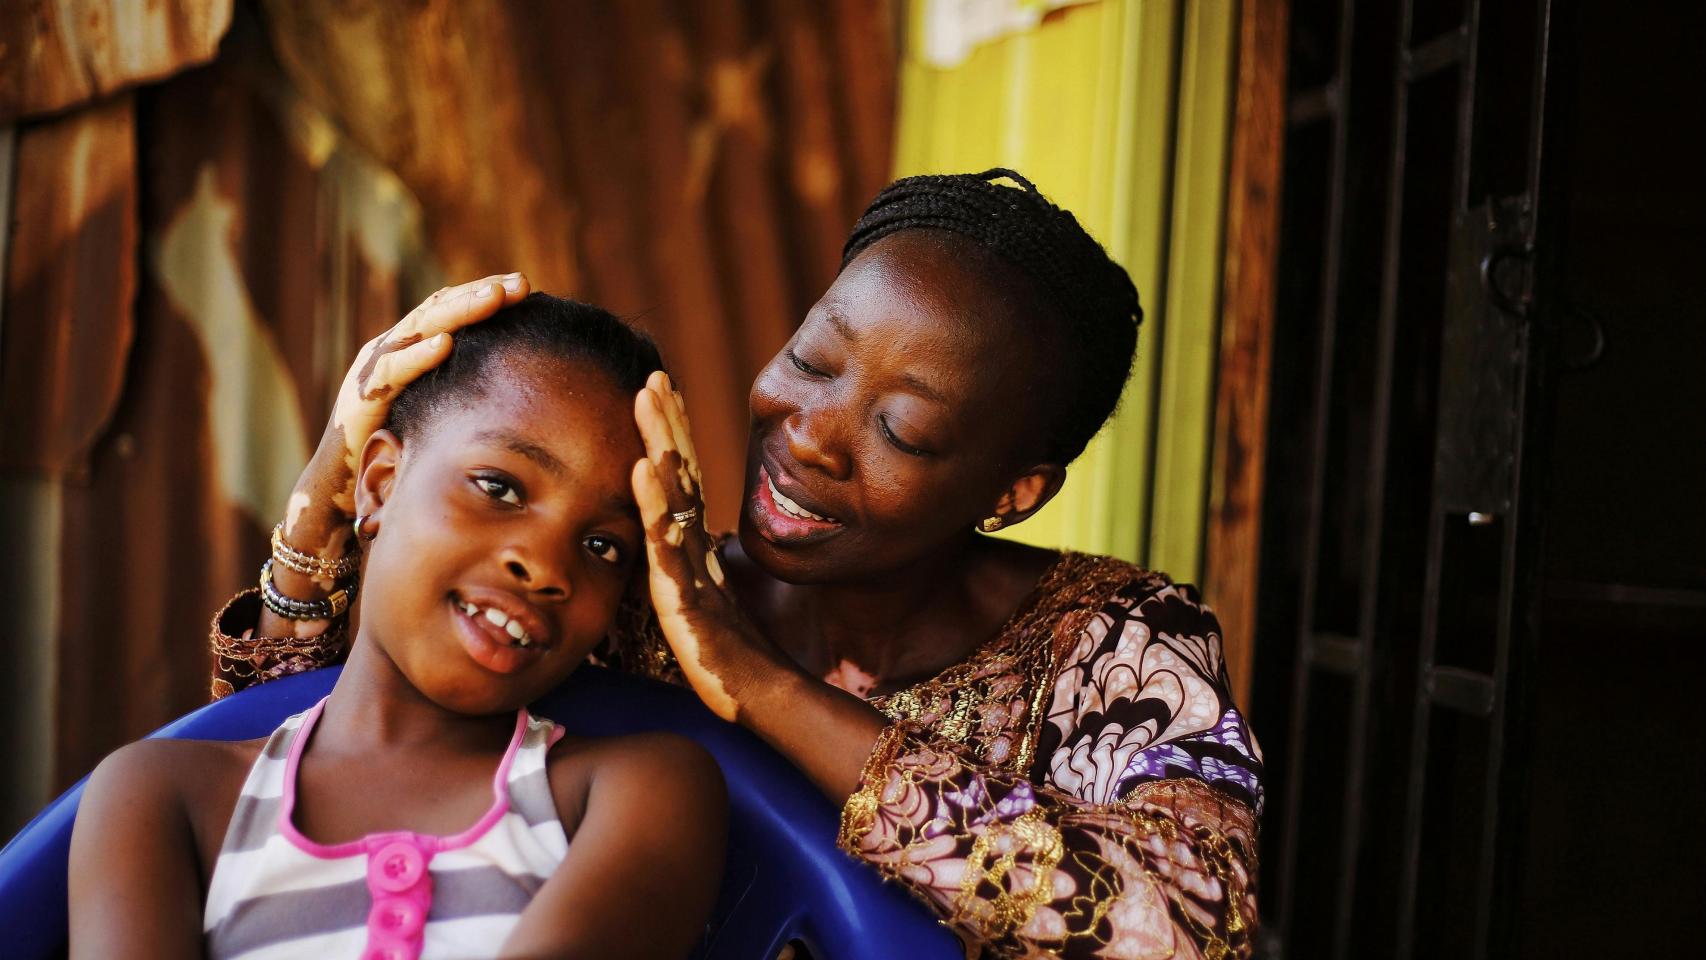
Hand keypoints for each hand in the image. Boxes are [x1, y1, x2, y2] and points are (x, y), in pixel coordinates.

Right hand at [282, 273, 530, 555]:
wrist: (339, 486)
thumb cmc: (395, 448)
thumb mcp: (433, 408)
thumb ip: (457, 387)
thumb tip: (511, 380)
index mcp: (406, 350)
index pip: (447, 310)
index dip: (483, 294)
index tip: (525, 287)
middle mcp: (388, 350)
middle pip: (437, 309)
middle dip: (480, 293)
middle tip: (520, 284)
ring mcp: (372, 369)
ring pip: (419, 329)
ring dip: (459, 311)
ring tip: (495, 298)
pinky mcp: (361, 397)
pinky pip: (392, 370)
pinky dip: (418, 356)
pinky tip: (445, 344)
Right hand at [632, 372, 887, 800]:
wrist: (759, 697)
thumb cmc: (749, 647)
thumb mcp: (739, 582)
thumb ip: (723, 548)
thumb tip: (721, 518)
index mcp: (698, 547)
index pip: (686, 478)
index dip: (674, 432)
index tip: (665, 384)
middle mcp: (682, 555)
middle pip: (671, 479)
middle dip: (659, 427)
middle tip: (648, 379)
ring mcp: (677, 575)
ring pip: (664, 503)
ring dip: (654, 449)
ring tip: (646, 407)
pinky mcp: (680, 601)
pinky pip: (665, 544)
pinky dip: (655, 504)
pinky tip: (648, 470)